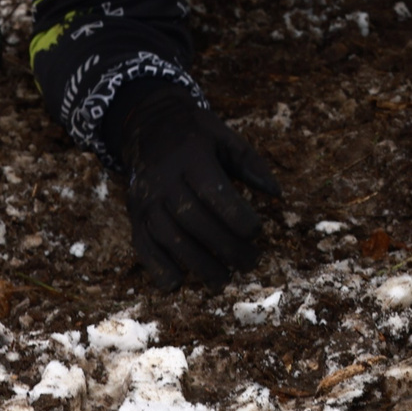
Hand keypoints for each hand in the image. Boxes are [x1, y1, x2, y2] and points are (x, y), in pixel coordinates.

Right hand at [118, 87, 281, 291]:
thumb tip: (277, 194)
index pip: (213, 192)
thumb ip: (251, 164)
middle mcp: (164, 180)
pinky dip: (156, 267)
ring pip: (169, 237)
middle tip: (250, 262)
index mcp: (191, 157)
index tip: (258, 231)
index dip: (236, 216)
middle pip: (193, 220)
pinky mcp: (134, 215)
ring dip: (196, 263)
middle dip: (224, 246)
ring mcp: (145, 199)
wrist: (149, 126)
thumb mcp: (226, 138)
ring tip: (223, 280)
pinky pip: (141, 244)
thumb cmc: (198, 135)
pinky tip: (176, 284)